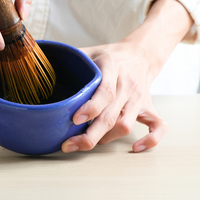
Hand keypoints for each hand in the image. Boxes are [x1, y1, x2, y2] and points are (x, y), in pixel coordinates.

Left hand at [61, 0, 192, 153]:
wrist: (140, 53)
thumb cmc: (110, 55)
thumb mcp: (90, 51)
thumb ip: (70, 58)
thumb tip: (40, 61)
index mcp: (112, 67)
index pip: (105, 91)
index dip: (91, 107)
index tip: (75, 119)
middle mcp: (127, 84)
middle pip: (113, 114)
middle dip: (91, 134)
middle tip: (70, 144)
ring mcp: (139, 97)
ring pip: (127, 124)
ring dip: (107, 138)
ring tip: (85, 144)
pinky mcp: (149, 107)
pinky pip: (158, 126)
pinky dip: (150, 140)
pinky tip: (134, 148)